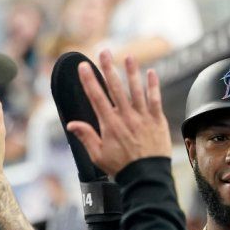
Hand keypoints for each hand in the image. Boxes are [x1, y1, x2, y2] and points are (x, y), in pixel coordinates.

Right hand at [67, 51, 170, 176]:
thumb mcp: (98, 155)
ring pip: (136, 90)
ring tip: (128, 56)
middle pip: (115, 88)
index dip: (89, 80)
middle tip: (104, 52)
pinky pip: (155, 99)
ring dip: (131, 72)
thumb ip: (86, 137)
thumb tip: (72, 124)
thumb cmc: (122, 167)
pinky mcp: (157, 120)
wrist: (146, 177)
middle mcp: (126, 117)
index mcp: (110, 124)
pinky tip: (151, 72)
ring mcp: (143, 117)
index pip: (97, 97)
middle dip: (108, 68)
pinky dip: (153, 86)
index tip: (84, 66)